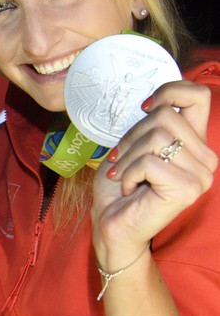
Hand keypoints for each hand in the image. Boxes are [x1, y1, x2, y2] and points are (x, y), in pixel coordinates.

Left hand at [91, 79, 217, 268]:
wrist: (112, 223)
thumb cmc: (119, 185)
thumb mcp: (132, 145)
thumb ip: (149, 124)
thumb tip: (152, 102)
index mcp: (194, 143)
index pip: (198, 96)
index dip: (168, 92)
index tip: (144, 108)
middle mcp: (205, 157)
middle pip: (165, 116)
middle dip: (131, 136)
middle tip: (121, 160)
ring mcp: (200, 175)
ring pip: (156, 137)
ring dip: (127, 156)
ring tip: (123, 175)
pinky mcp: (187, 188)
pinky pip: (149, 161)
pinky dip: (128, 173)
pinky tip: (129, 188)